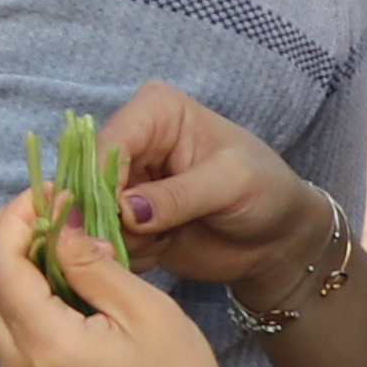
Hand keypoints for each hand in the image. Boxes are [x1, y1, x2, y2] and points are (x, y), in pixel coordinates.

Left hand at [0, 189, 262, 366]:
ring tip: (52, 227)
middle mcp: (15, 365)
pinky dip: (14, 284)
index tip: (55, 190)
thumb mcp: (147, 313)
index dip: (18, 215)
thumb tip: (61, 224)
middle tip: (43, 202)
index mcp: (44, 346)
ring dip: (2, 255)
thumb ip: (94, 265)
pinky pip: (2, 322)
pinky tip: (56, 265)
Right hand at [93, 82, 328, 284]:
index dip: (104, 182)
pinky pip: (104, 241)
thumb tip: (127, 211)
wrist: (279, 239)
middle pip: (88, 180)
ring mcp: (125, 184)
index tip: (123, 219)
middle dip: (109, 216)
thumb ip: (179, 195)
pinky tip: (162, 249)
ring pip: (92, 216)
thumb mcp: (232, 184)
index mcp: (154, 113)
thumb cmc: (267, 191)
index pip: (108, 143)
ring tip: (163, 241)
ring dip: (120, 239)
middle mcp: (132, 144)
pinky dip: (128, 253)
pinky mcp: (125, 220)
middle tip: (145, 238)